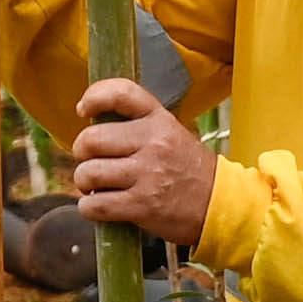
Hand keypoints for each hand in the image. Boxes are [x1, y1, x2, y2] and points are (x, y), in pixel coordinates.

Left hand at [73, 76, 214, 246]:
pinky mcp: (142, 206)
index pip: (120, 93)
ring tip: (96, 186)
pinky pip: (95, 205)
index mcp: (159, 120)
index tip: (84, 111)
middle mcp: (153, 143)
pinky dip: (90, 208)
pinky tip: (100, 206)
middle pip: (91, 139)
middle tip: (91, 161)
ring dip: (84, 182)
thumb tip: (93, 126)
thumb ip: (138, 125)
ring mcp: (147, 175)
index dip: (94, 97)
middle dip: (82, 153)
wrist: (220, 205)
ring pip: (89, 173)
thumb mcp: (172, 134)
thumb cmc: (189, 170)